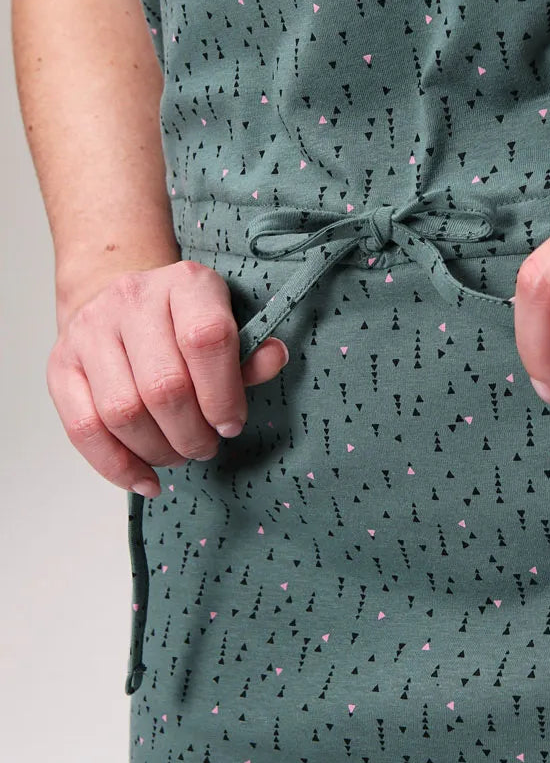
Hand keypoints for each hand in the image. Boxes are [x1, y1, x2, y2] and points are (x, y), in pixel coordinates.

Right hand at [47, 260, 288, 496]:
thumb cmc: (184, 324)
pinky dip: (117, 466)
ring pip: (123, 412)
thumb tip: (276, 357)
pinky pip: (84, 429)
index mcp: (185, 283)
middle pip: (164, 386)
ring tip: (178, 455)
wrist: (122, 304)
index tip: (231, 425)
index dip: (223, 394)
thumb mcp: (227, 325)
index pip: (206, 339)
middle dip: (192, 433)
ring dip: (158, 450)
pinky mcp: (61, 364)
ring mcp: (90, 330)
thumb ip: (250, 351)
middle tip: (206, 446)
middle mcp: (132, 298)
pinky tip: (145, 479)